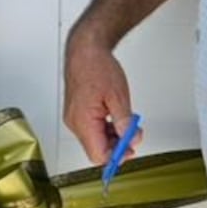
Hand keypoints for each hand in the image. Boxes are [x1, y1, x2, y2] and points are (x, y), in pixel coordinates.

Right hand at [62, 32, 135, 164]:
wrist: (85, 50)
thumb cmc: (97, 67)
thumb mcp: (118, 97)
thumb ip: (125, 123)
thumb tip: (132, 140)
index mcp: (83, 120)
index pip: (98, 154)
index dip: (116, 156)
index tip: (130, 150)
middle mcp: (74, 122)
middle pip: (96, 149)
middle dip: (116, 146)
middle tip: (133, 135)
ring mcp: (73, 118)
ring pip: (94, 140)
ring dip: (112, 137)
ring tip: (126, 123)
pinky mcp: (75, 113)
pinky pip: (90, 130)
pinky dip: (105, 129)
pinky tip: (115, 119)